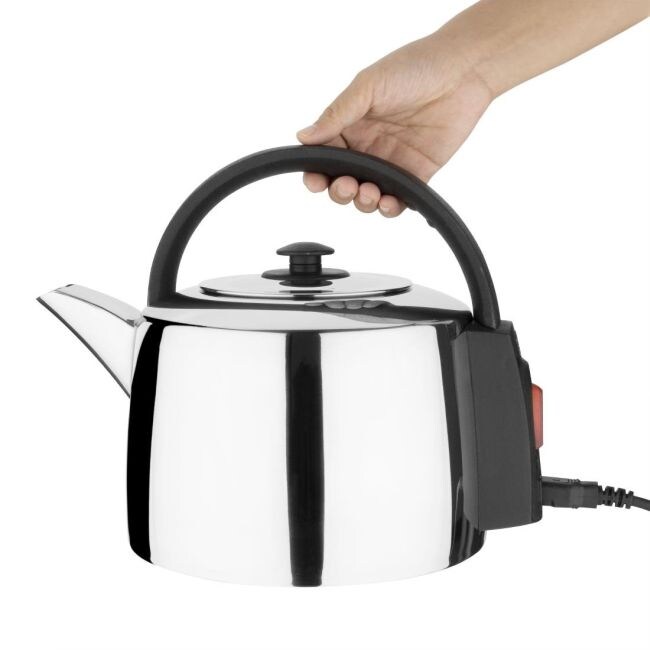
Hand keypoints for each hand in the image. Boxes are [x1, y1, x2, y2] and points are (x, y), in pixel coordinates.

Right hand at [296, 35, 493, 216]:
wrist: (463, 71)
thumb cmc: (416, 67)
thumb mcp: (368, 85)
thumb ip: (337, 115)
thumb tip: (304, 136)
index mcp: (350, 125)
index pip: (324, 156)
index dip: (316, 172)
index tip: (314, 180)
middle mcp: (367, 147)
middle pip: (341, 182)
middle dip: (338, 191)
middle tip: (346, 185)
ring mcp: (391, 163)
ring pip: (366, 196)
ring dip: (362, 202)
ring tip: (369, 193)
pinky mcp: (416, 175)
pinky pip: (398, 200)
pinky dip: (389, 208)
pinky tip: (388, 202)